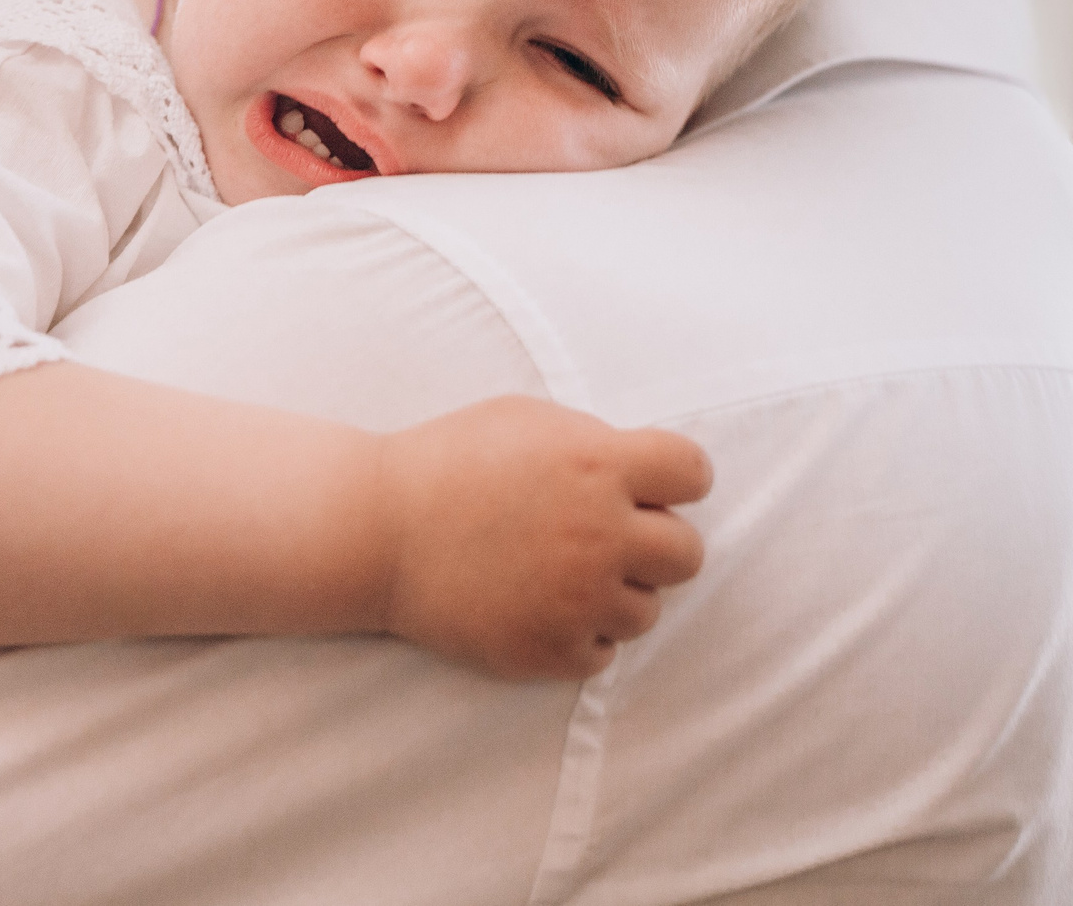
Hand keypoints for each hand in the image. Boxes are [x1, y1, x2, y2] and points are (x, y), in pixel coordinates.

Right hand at [375, 396, 710, 680]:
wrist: (377, 529)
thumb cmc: (449, 462)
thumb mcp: (527, 420)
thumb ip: (596, 441)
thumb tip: (646, 472)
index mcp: (599, 464)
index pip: (695, 472)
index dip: (676, 479)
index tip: (650, 487)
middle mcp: (601, 533)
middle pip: (687, 553)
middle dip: (653, 543)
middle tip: (606, 537)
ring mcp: (579, 598)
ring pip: (647, 610)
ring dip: (615, 593)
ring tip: (562, 573)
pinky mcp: (551, 650)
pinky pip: (604, 653)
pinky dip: (580, 634)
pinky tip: (540, 606)